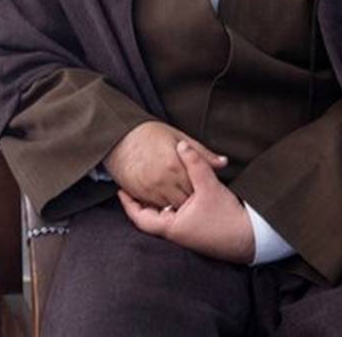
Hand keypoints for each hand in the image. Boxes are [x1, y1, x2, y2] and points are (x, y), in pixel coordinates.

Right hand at [103, 121, 227, 208]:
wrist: (118, 136)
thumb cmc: (149, 133)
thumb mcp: (178, 137)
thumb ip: (201, 153)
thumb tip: (223, 163)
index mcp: (176, 165)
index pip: (197, 187)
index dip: (203, 190)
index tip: (208, 190)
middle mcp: (163, 180)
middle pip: (185, 201)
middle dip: (193, 201)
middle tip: (200, 200)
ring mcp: (150, 189)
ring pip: (170, 207)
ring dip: (179, 206)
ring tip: (187, 204)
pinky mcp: (138, 193)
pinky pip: (155, 208)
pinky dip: (163, 206)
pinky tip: (169, 200)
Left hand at [118, 140, 254, 264]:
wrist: (251, 239)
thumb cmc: (228, 217)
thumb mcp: (209, 186)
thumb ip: (195, 164)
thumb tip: (181, 145)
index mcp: (173, 227)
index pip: (141, 218)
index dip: (128, 203)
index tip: (120, 189)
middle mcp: (176, 234)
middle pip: (149, 219)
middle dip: (139, 203)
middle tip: (131, 186)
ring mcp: (186, 235)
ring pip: (162, 220)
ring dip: (155, 205)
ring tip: (148, 188)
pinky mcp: (196, 234)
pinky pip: (175, 220)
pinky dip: (168, 209)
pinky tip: (172, 197)